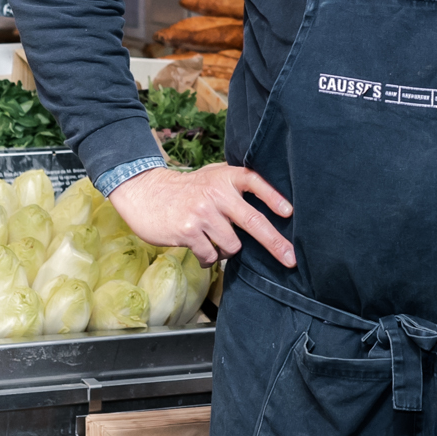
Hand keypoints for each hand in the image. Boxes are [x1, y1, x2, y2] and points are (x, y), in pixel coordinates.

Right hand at [109, 164, 295, 268]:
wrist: (145, 192)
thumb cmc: (185, 188)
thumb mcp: (211, 176)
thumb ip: (235, 184)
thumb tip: (270, 202)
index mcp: (225, 177)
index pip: (255, 182)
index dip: (274, 198)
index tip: (290, 213)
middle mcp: (216, 193)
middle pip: (253, 221)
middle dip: (275, 244)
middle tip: (290, 259)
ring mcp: (202, 213)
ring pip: (232, 245)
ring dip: (227, 251)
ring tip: (214, 241)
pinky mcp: (188, 231)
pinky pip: (210, 256)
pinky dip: (209, 258)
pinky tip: (200, 250)